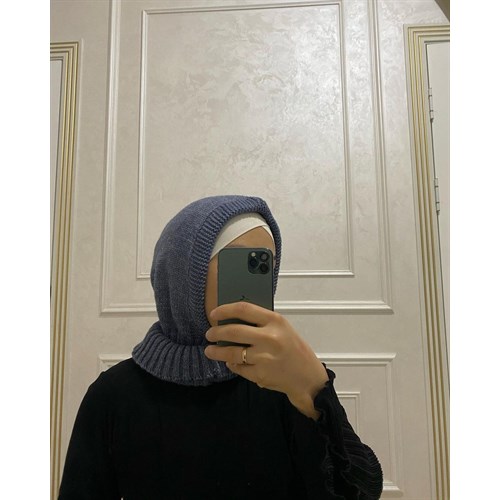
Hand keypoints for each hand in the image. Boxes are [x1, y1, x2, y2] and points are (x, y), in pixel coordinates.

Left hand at [204, 301, 328, 418]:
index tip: (214, 313)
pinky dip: (231, 364)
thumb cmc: (294, 349)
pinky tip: (230, 362)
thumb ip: (261, 322)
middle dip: (216, 332)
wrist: (308, 377)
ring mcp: (264, 358)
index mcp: (276, 321)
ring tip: (210, 351)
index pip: (244, 309)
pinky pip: (238, 368)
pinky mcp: (260, 375)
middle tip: (209, 333)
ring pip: (231, 353)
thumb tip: (232, 317)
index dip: (225, 310)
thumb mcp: (283, 328)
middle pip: (233, 331)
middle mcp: (269, 338)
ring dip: (217, 352)